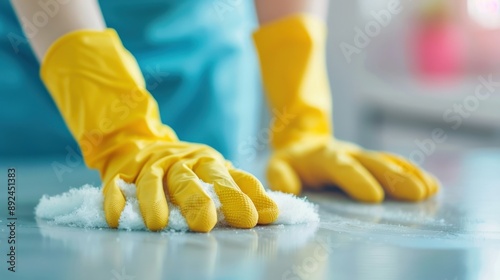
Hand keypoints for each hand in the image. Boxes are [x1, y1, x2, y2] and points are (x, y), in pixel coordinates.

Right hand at [40, 29, 277, 231]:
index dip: (239, 196)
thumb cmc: (188, 166)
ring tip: (157, 224)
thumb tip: (274, 214)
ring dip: (154, 200)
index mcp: (206, 162)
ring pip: (151, 180)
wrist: (141, 141)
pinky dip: (115, 199)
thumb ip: (243, 189)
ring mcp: (150, 166)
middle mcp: (179, 162)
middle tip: (206, 223)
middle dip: (197, 200)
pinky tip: (116, 217)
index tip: (255, 218)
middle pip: (189, 179)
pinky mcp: (122, 172)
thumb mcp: (217, 172)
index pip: (224, 178)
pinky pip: (116, 185)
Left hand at [267, 137, 438, 201]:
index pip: (342, 166)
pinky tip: (432, 186)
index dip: (357, 180)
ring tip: (430, 191)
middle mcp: (347, 153)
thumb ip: (281, 176)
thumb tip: (290, 189)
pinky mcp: (373, 160)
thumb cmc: (291, 162)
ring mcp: (363, 155)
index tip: (375, 197)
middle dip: (395, 178)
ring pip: (389, 162)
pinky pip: (396, 163)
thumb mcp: (277, 166)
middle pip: (373, 163)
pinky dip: (414, 173)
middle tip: (416, 194)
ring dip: (410, 176)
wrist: (304, 142)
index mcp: (324, 157)